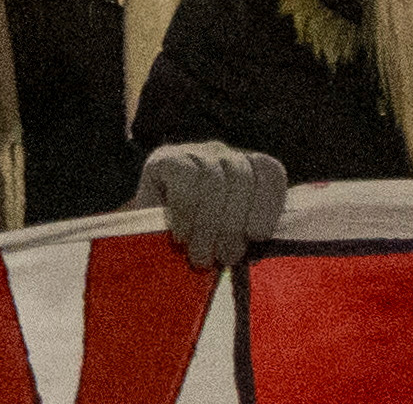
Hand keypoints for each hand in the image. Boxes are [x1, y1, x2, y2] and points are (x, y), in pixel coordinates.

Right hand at [134, 142, 285, 271]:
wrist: (143, 242)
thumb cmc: (194, 245)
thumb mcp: (226, 241)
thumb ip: (247, 237)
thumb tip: (263, 246)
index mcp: (246, 171)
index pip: (269, 172)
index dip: (268, 203)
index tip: (257, 236)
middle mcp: (223, 155)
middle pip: (242, 178)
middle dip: (234, 225)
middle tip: (224, 258)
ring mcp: (194, 153)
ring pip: (213, 180)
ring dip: (208, 225)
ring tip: (200, 256)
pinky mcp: (165, 159)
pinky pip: (184, 178)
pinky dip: (185, 211)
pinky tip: (180, 234)